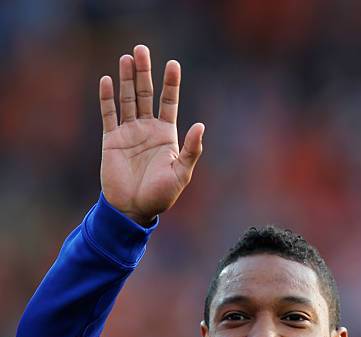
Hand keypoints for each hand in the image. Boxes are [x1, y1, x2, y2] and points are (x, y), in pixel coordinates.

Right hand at [99, 45, 203, 225]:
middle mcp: (147, 130)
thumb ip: (190, 150)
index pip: (168, 103)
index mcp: (166, 135)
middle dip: (144, 72)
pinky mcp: (111, 140)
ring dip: (127, 79)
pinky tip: (106, 80)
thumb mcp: (180, 174)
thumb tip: (200, 126)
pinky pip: (109, 115)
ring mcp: (129, 133)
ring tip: (126, 58)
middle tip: (141, 49)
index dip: (170, 84)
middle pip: (146, 94)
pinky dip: (107, 98)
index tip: (172, 64)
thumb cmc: (160, 196)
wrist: (132, 210)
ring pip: (127, 99)